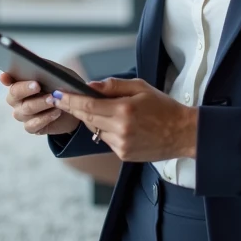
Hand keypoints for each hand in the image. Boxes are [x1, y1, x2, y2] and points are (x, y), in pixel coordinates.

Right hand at [0, 71, 79, 135]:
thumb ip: (46, 67)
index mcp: (20, 83)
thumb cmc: (62, 87)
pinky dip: (45, 118)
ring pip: (26, 109)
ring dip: (41, 103)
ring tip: (53, 99)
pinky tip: (56, 112)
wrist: (73, 108)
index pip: (8, 79)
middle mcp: (17, 99)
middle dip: (25, 89)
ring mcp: (22, 114)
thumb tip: (37, 63)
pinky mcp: (31, 127)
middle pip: (14, 94)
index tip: (5, 76)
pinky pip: (32, 125)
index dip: (6, 78)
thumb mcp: (58, 74)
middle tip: (37, 85)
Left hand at [48, 77, 197, 161]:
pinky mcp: (123, 155)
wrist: (183, 133)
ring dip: (92, 119)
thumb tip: (90, 86)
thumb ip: (113, 86)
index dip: (70, 100)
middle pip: (87, 118)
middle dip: (72, 108)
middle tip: (60, 99)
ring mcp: (121, 145)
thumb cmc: (163, 107)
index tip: (57, 94)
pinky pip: (105, 140)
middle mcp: (120, 129)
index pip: (88, 104)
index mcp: (124, 110)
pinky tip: (118, 124)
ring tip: (100, 109)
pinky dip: (105, 130)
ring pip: (95, 130)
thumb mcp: (141, 87)